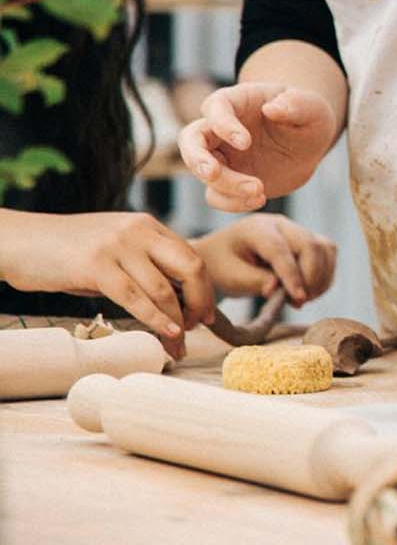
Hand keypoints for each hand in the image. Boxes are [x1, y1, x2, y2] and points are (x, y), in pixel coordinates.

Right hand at [0, 211, 211, 356]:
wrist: (18, 241)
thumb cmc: (64, 253)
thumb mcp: (112, 249)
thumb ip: (141, 264)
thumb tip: (172, 299)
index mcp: (146, 225)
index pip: (191, 256)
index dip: (204, 288)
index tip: (205, 314)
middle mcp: (138, 231)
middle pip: (190, 267)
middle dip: (200, 302)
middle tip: (199, 328)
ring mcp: (118, 247)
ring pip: (163, 288)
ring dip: (176, 321)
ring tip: (178, 344)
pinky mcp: (96, 266)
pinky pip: (135, 298)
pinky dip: (155, 319)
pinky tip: (166, 333)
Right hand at [177, 83, 337, 211]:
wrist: (309, 146)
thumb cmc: (308, 118)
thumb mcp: (312, 107)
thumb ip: (296, 104)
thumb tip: (272, 108)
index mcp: (238, 101)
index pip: (215, 107)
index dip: (223, 124)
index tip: (246, 142)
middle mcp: (220, 128)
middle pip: (190, 140)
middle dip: (196, 158)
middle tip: (212, 173)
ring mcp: (220, 155)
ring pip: (201, 172)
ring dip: (224, 186)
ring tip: (259, 190)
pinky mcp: (226, 180)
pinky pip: (216, 195)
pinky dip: (232, 202)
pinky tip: (260, 199)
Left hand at [192, 214, 337, 304]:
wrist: (221, 255)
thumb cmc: (222, 265)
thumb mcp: (229, 277)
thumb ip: (253, 281)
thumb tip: (277, 289)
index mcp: (256, 229)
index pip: (281, 250)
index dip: (292, 275)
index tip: (298, 299)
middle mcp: (281, 224)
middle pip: (310, 245)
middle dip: (311, 277)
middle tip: (298, 302)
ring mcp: (296, 230)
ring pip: (325, 249)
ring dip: (321, 278)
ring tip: (302, 299)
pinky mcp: (307, 240)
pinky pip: (328, 254)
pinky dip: (324, 275)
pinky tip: (307, 291)